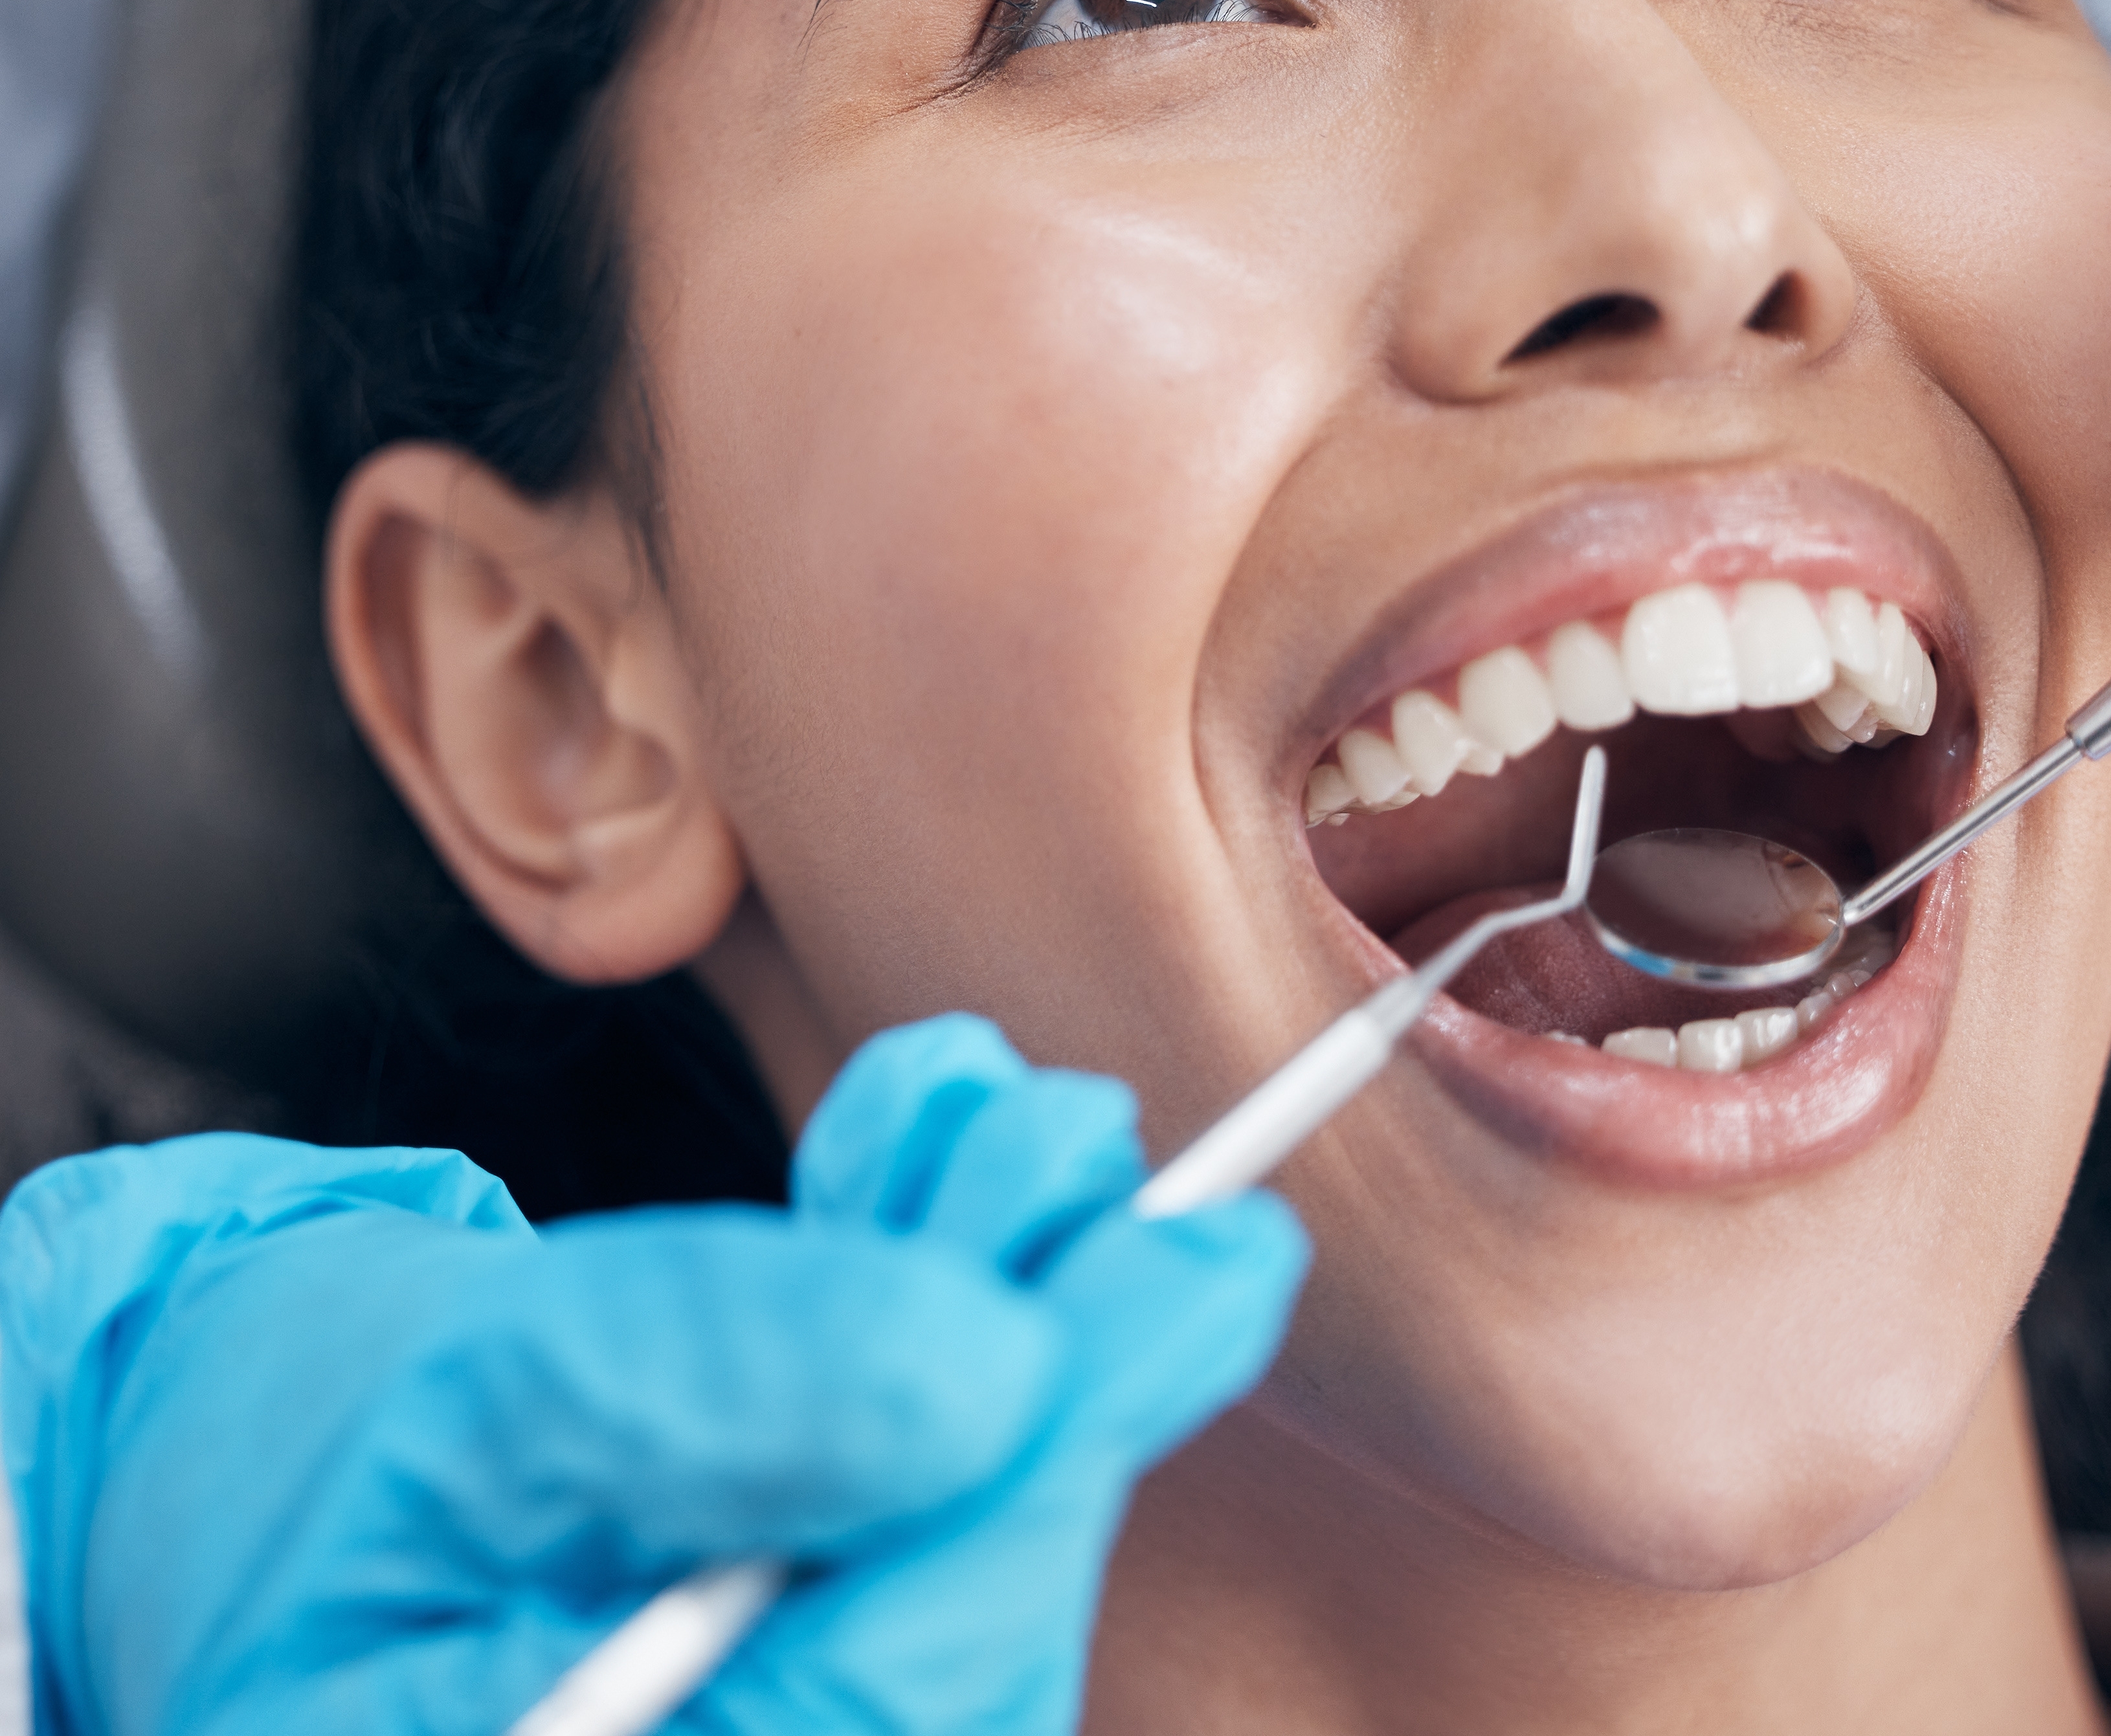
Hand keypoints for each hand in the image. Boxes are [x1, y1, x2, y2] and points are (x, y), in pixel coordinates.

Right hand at [0, 1016, 1305, 1733]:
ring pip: (960, 1572)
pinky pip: (918, 1531)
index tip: (1192, 1280)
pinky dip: (948, 1344)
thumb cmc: (283, 1447)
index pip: (879, 1700)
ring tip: (1031, 1131)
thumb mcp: (465, 1384)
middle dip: (1062, 1390)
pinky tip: (948, 1175)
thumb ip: (709, 1381)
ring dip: (1023, 1334)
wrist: (221, 1467)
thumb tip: (988, 1359)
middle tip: (1145, 1183)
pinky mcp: (793, 1667)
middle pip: (954, 1652)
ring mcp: (752, 1731)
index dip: (1045, 1485)